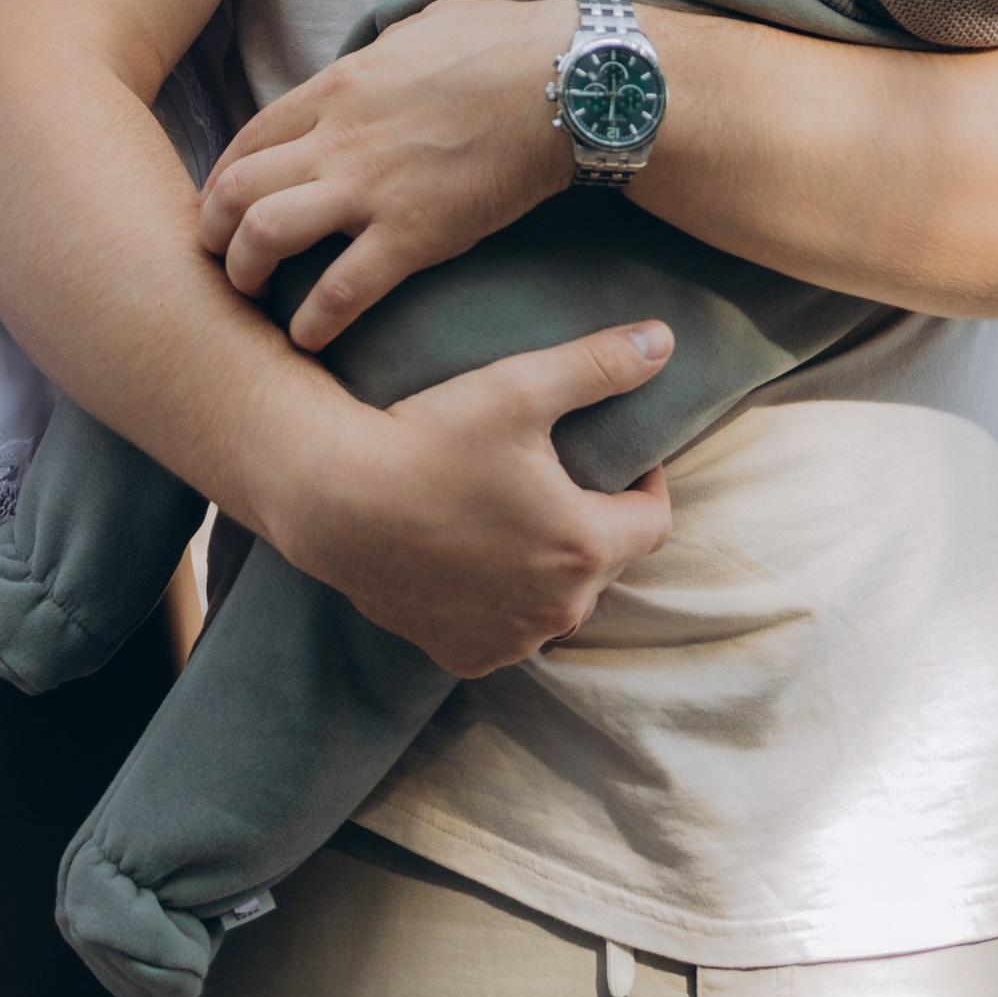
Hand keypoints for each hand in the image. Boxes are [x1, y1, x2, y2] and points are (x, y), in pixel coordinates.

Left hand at [199, 0, 574, 347]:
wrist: (567, 82)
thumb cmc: (504, 43)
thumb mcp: (420, 28)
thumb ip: (378, 52)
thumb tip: (369, 60)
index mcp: (337, 86)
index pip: (249, 136)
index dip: (221, 179)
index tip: (219, 206)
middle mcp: (337, 137)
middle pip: (236, 188)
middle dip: (211, 230)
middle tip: (215, 258)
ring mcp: (370, 187)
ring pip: (265, 234)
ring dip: (245, 272)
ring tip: (249, 297)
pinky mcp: (413, 234)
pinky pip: (341, 291)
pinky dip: (313, 321)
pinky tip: (307, 337)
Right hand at [276, 320, 676, 674]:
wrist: (333, 498)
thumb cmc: (428, 439)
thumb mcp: (520, 387)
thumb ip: (598, 365)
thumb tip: (664, 340)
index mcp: (583, 548)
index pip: (654, 523)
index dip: (646, 484)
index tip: (623, 457)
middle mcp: (556, 610)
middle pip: (606, 563)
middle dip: (596, 521)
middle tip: (563, 477)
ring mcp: (509, 640)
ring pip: (559, 603)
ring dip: (554, 568)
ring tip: (523, 516)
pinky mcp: (464, 655)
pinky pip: (508, 630)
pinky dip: (507, 602)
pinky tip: (482, 561)